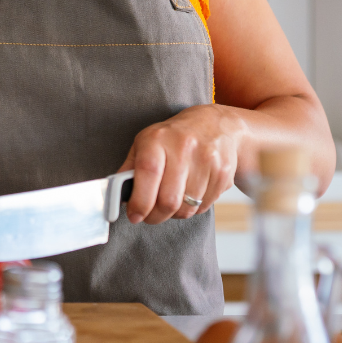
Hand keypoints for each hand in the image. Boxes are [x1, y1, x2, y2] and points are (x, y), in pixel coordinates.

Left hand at [120, 105, 244, 224]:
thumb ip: (130, 168)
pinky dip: (192, 209)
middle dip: (155, 216)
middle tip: (149, 216)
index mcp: (157, 139)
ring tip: (169, 203)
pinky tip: (188, 196)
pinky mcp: (223, 173)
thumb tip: (118, 196)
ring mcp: (207, 160)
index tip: (134, 215)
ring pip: (187, 207)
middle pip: (169, 199)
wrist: (215, 125)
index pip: (148, 173)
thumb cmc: (172, 137)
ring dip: (174, 214)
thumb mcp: (145, 143)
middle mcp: (184, 147)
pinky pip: (204, 207)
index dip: (140, 201)